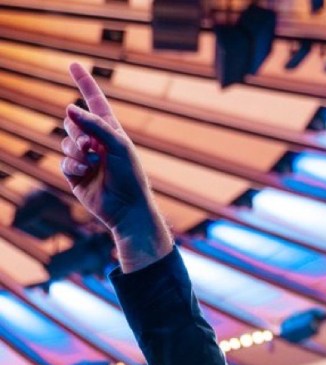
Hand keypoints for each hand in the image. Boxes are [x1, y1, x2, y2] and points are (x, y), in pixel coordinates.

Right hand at [61, 64, 150, 232]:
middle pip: (72, 122)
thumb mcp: (118, 145)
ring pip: (66, 142)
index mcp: (110, 130)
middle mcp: (95, 141)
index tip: (73, 64)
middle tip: (93, 147)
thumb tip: (68, 109)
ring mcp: (84, 158)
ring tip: (93, 163)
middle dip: (79, 132)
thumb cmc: (130, 177)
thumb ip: (94, 125)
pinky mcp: (76, 175)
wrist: (128, 209)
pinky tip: (87, 173)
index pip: (94, 101)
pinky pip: (64, 161)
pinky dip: (74, 165)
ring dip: (77, 151)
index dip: (84, 83)